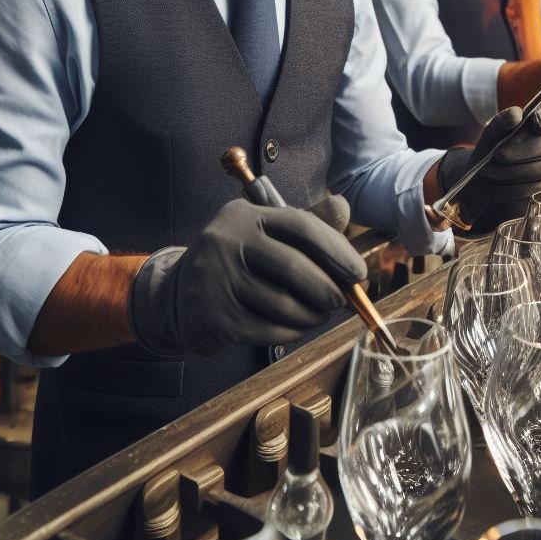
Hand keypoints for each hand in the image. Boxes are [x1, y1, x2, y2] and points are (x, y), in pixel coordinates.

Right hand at [130, 198, 367, 354]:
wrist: (181, 295)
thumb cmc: (242, 260)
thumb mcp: (268, 234)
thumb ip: (308, 223)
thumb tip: (345, 207)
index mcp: (244, 214)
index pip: (299, 224)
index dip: (336, 249)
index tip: (359, 273)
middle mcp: (225, 239)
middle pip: (293, 267)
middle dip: (328, 289)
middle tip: (342, 301)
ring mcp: (215, 277)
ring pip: (282, 303)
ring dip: (313, 315)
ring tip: (321, 315)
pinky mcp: (212, 314)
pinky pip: (267, 329)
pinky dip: (292, 331)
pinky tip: (298, 326)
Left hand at [436, 98, 540, 232]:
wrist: (483, 177)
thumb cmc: (492, 147)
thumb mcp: (491, 132)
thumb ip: (502, 122)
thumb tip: (517, 116)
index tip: (534, 119)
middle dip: (521, 150)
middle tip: (497, 154)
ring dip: (512, 170)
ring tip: (489, 170)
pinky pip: (538, 188)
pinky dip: (514, 186)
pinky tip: (499, 183)